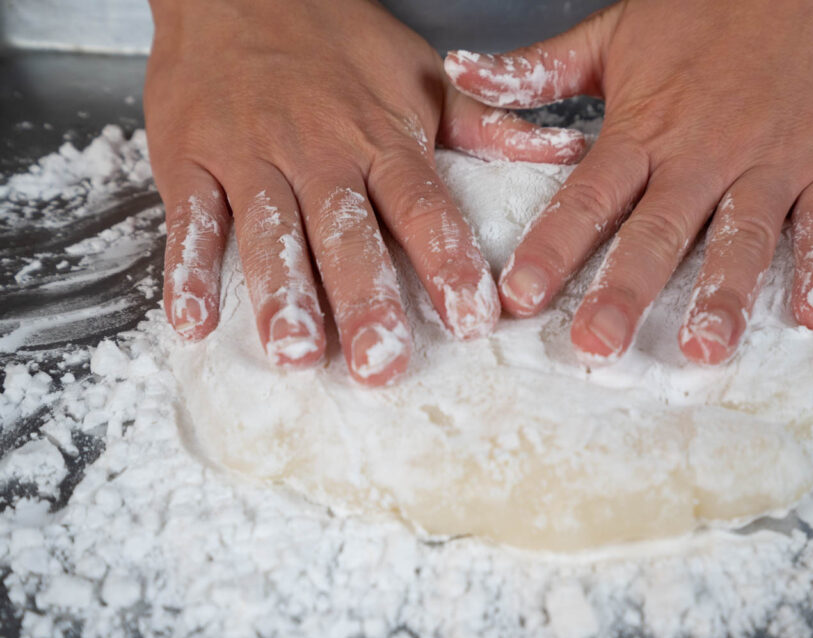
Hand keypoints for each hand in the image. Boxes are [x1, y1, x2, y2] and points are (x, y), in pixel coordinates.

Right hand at [146, 0, 585, 384]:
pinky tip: (193, 322)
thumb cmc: (335, 39)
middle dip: (365, 300)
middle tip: (379, 364)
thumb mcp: (421, 75)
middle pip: (346, 232)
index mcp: (380, 137)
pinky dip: (188, 270)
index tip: (471, 318)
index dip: (447, 262)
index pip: (421, 206)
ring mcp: (251, 157)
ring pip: (269, 231)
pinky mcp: (191, 160)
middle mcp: (318, 152)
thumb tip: (563, 152)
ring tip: (296, 354)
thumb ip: (487, 125)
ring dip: (280, 295)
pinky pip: (191, 220)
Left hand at [446, 0, 812, 363]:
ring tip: (703, 347)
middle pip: (659, 230)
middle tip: (599, 345)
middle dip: (626, 291)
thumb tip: (460, 73)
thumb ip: (538, 70)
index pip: (590, 196)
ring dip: (725, 293)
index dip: (553, 247)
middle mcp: (705, 152)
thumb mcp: (612, 33)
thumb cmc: (708, 7)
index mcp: (646, 128)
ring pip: (744, 235)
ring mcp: (773, 161)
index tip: (520, 296)